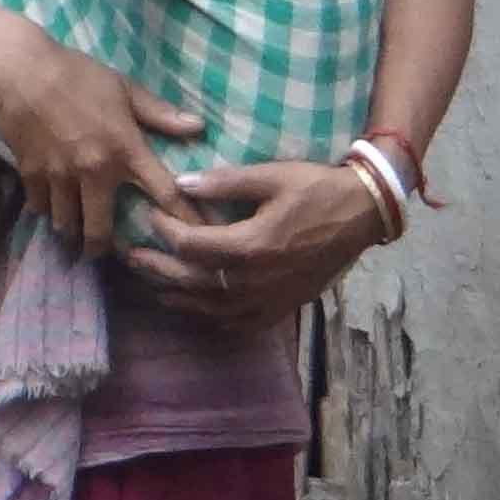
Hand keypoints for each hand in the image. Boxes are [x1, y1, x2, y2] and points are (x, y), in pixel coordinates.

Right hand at [0, 27, 202, 258]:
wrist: (16, 70)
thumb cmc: (76, 73)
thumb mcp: (124, 87)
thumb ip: (159, 113)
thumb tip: (198, 127)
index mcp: (125, 149)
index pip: (164, 192)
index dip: (183, 220)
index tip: (194, 240)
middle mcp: (94, 170)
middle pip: (101, 228)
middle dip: (102, 248)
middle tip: (104, 255)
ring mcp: (60, 175)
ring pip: (67, 222)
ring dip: (71, 232)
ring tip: (73, 239)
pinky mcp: (31, 172)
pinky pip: (40, 205)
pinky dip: (46, 212)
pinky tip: (48, 212)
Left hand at [125, 159, 384, 325]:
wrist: (366, 213)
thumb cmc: (320, 189)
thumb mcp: (273, 176)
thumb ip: (225, 182)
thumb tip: (180, 182)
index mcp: (252, 245)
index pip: (190, 245)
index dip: (164, 231)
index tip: (149, 216)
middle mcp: (257, 279)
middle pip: (193, 282)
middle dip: (158, 268)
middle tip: (132, 257)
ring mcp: (272, 297)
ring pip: (212, 308)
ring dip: (178, 298)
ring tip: (153, 286)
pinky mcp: (286, 305)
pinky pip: (242, 323)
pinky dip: (214, 320)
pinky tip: (198, 311)